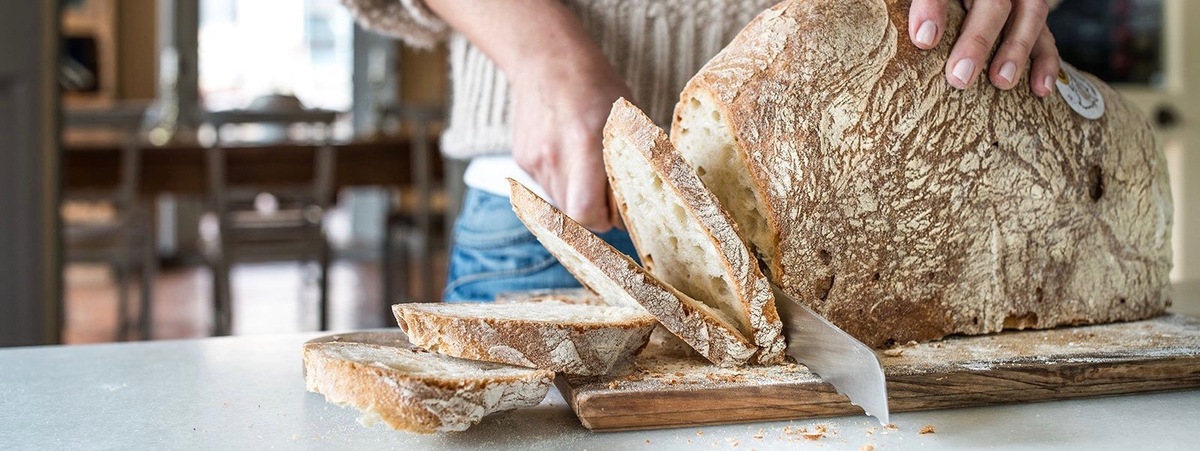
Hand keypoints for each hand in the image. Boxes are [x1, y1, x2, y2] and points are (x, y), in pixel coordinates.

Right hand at [509, 54, 630, 231]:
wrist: (547, 60)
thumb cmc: (595, 86)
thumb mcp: (624, 120)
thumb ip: (627, 163)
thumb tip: (636, 203)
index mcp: (584, 144)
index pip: (586, 212)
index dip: (605, 219)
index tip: (619, 210)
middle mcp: (553, 156)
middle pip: (573, 215)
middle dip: (594, 213)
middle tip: (609, 198)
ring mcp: (533, 159)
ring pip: (559, 204)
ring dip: (577, 198)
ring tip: (589, 171)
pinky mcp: (522, 159)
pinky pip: (546, 187)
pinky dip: (562, 182)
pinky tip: (569, 155)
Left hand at [908, 0, 1060, 96]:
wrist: (973, 4)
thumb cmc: (947, 8)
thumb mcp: (934, 3)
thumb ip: (928, 9)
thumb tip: (921, 37)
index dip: (933, 9)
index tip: (923, 40)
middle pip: (993, 3)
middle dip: (977, 40)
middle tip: (961, 75)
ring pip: (1030, 13)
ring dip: (1016, 50)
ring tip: (1001, 81)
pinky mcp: (1034, 16)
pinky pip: (1048, 35)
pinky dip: (1045, 62)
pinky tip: (1040, 89)